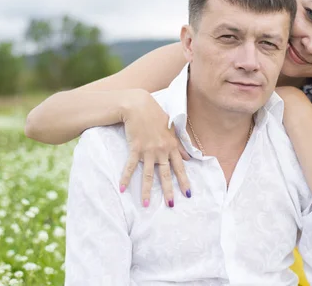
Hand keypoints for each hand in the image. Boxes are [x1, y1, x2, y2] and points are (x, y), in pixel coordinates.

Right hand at [119, 89, 191, 206]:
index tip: (188, 194)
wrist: (139, 106)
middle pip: (166, 174)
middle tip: (171, 205)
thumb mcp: (171, 129)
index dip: (184, 181)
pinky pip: (130, 166)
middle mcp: (162, 150)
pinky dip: (125, 178)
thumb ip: (180, 144)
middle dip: (168, 191)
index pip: (180, 168)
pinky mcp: (135, 148)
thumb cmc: (156, 115)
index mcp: (171, 146)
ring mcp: (148, 150)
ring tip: (146, 204)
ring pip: (149, 174)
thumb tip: (189, 158)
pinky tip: (122, 189)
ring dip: (147, 190)